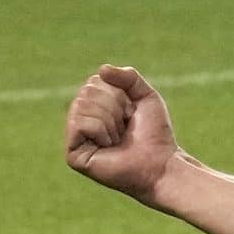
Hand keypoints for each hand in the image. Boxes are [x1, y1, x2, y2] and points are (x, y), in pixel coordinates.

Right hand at [64, 64, 179, 203]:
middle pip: (86, 91)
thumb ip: (128, 77)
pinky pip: (79, 124)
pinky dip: (100, 131)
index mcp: (95, 108)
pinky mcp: (73, 155)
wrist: (160, 163)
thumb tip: (101, 70)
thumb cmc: (154, 134)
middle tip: (124, 129)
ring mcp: (75, 139)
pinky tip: (109, 146)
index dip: (118, 94)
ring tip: (117, 139)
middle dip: (113, 107)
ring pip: (81, 106)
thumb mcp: (145, 96)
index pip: (95, 81)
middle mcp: (81, 121)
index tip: (130, 114)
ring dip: (109, 120)